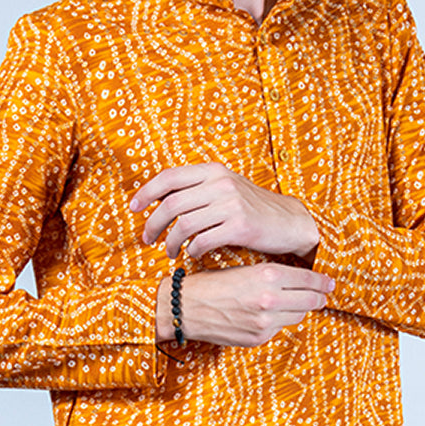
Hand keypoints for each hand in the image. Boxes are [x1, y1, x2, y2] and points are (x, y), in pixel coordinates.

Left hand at [131, 162, 319, 261]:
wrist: (290, 222)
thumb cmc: (252, 209)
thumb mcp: (226, 188)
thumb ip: (197, 189)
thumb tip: (159, 199)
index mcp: (213, 170)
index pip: (169, 177)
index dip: (146, 192)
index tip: (134, 208)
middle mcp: (221, 183)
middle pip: (171, 205)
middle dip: (153, 224)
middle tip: (147, 238)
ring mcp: (231, 204)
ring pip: (184, 226)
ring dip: (170, 242)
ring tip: (169, 252)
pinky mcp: (240, 226)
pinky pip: (203, 241)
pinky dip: (192, 251)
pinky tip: (192, 254)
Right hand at [155, 264, 334, 347]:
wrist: (184, 307)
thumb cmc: (212, 283)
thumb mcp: (245, 268)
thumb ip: (273, 276)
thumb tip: (299, 281)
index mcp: (268, 275)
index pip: (310, 280)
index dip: (323, 282)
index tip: (329, 282)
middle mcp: (270, 299)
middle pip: (311, 301)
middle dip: (319, 297)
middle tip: (323, 295)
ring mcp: (265, 322)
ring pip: (298, 316)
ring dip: (300, 310)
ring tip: (296, 303)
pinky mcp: (258, 338)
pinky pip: (279, 329)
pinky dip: (279, 321)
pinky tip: (270, 314)